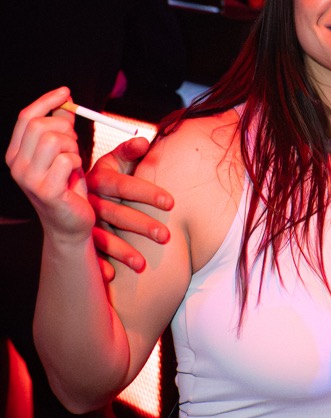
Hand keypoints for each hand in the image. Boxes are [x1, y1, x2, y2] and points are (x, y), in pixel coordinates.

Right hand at [5, 87, 92, 238]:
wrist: (70, 224)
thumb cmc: (68, 186)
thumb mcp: (63, 152)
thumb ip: (61, 128)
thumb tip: (66, 103)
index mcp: (16, 154)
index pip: (26, 117)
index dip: (47, 101)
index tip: (66, 92)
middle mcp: (17, 166)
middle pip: (40, 125)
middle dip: (65, 128)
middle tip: (74, 143)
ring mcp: (29, 179)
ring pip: (55, 140)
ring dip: (73, 146)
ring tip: (74, 161)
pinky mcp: (47, 191)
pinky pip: (67, 160)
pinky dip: (77, 162)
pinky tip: (75, 175)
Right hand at [88, 138, 172, 278]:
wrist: (72, 193)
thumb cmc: (107, 176)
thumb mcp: (114, 161)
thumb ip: (129, 150)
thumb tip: (145, 141)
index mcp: (99, 179)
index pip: (124, 184)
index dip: (147, 192)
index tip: (171, 203)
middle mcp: (90, 201)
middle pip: (117, 213)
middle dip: (142, 225)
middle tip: (166, 237)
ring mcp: (84, 221)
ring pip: (103, 237)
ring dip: (122, 252)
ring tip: (142, 266)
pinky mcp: (81, 238)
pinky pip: (90, 253)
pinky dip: (99, 264)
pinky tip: (110, 275)